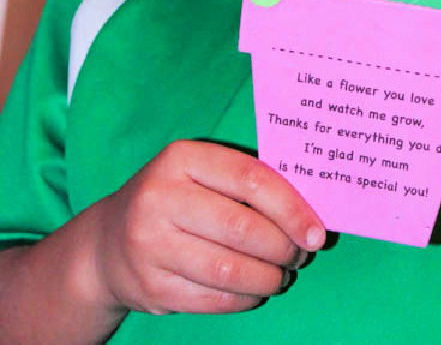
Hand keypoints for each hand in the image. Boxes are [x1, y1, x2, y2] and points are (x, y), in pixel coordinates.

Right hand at [90, 141, 324, 316]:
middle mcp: (160, 197)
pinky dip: (246, 299)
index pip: (250, 179)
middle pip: (243, 228)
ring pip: (230, 270)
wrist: (106, 244)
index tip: (316, 232)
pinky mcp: (151, 288)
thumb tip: (307, 210)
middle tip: (300, 255)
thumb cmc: (175, 200)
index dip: (291, 207)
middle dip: (283, 247)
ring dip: (268, 278)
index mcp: (182, 158)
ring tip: (281, 275)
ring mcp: (151, 245)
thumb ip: (245, 181)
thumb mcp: (200, 173)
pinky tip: (256, 291)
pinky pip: (215, 300)